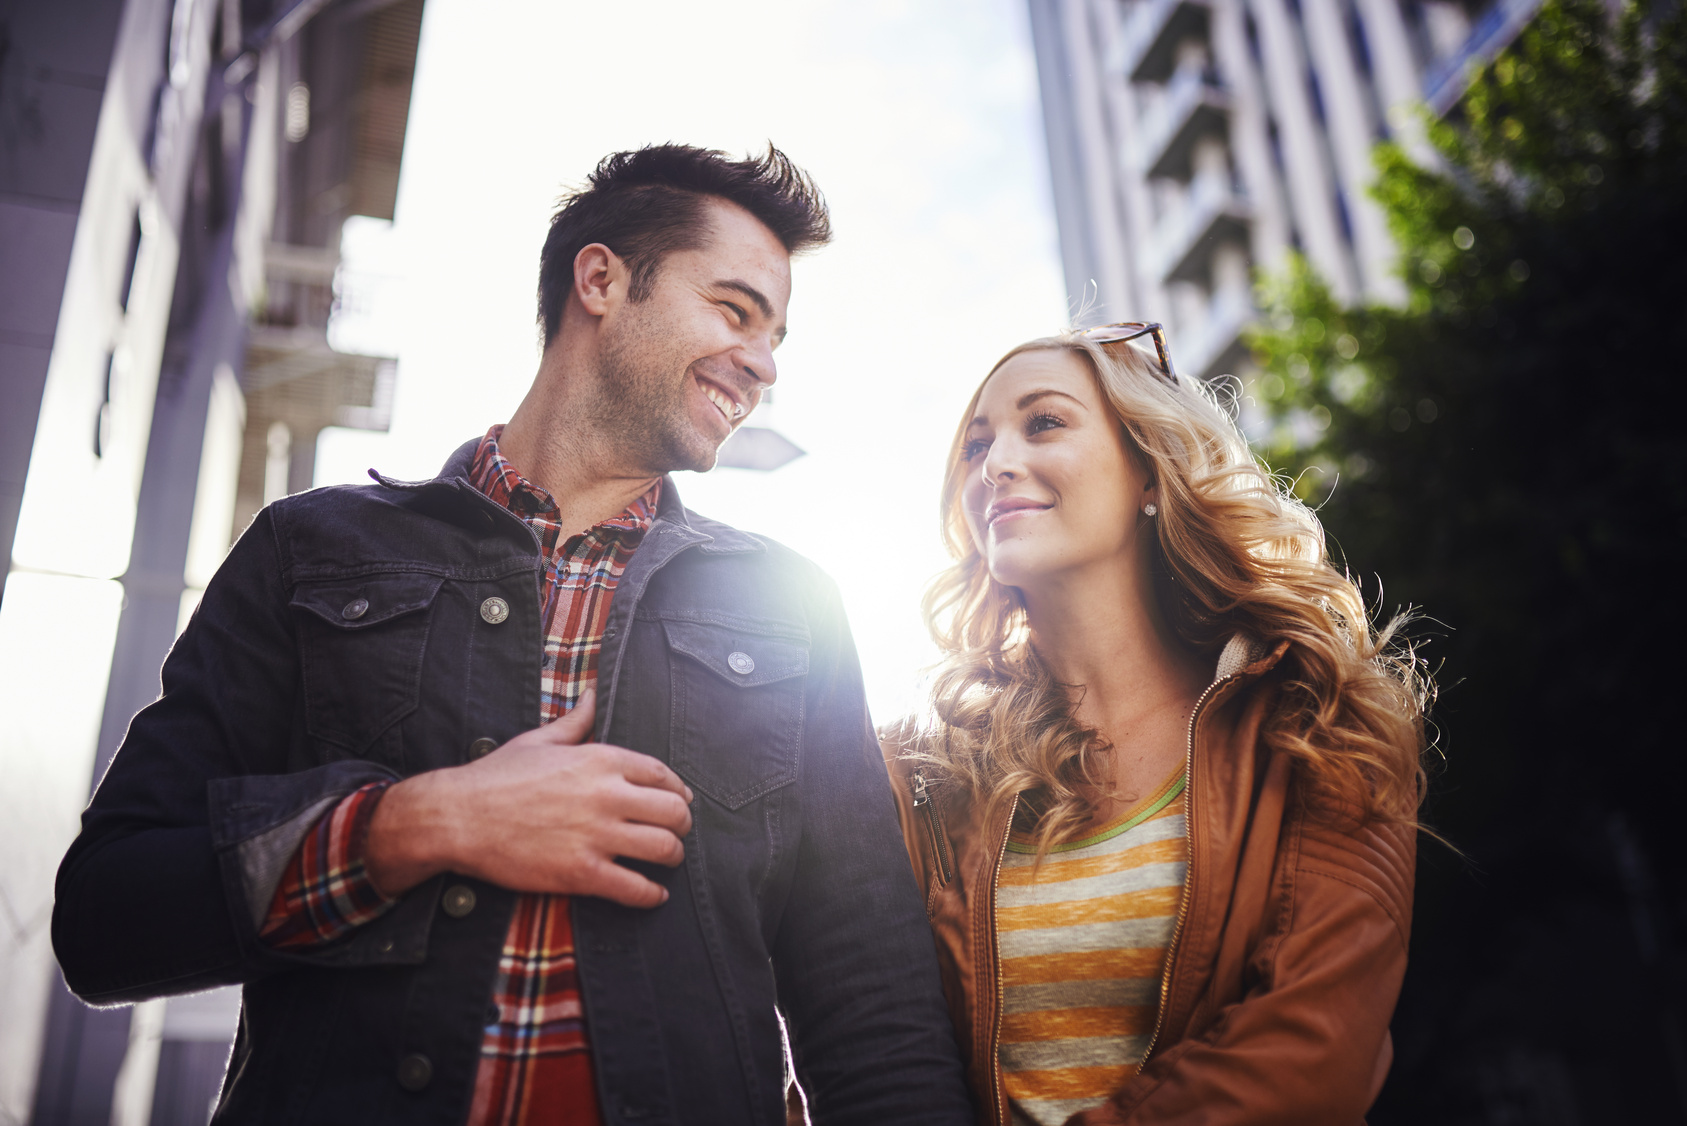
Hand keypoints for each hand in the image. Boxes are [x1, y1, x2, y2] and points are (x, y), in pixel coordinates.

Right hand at [365, 689, 693, 907]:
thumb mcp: (538, 740)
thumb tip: (592, 696)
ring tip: (667, 861)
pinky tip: (653, 894)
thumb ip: (575, 721)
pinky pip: (636, 888)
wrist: (456, 817)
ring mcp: (595, 835)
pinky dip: (652, 895)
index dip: (678, 790)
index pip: (662, 774)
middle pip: (674, 812)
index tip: (681, 800)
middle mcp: (605, 795)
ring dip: (673, 857)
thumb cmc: (495, 778)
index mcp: (600, 759)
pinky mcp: (581, 873)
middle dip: (683, 824)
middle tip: (677, 833)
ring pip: (664, 849)